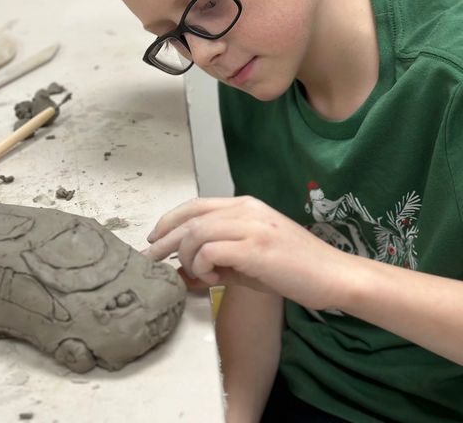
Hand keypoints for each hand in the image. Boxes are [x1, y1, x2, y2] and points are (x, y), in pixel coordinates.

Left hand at [145, 196, 353, 310]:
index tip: (154, 237)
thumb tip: (181, 270)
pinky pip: (210, 251)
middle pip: (190, 218)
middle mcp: (245, 209)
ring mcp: (251, 226)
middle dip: (164, 240)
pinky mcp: (255, 247)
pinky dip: (202, 266)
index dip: (170, 220)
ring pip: (196, 233)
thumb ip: (215, 261)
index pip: (196, 205)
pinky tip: (212, 278)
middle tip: (151, 259)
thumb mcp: (248, 262)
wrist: (333, 276)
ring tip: (197, 274)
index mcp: (245, 205)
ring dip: (186, 256)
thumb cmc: (293, 269)